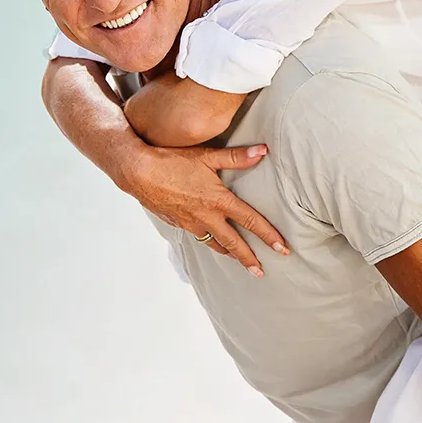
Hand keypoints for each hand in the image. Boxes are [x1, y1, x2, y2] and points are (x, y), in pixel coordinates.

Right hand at [123, 144, 289, 275]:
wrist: (138, 172)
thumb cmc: (171, 160)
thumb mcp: (206, 156)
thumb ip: (237, 157)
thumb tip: (263, 151)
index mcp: (218, 200)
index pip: (250, 221)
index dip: (269, 236)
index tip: (283, 249)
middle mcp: (206, 216)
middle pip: (233, 243)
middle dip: (249, 258)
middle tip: (260, 271)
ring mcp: (190, 223)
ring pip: (213, 243)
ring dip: (228, 253)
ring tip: (237, 260)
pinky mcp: (176, 223)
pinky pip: (197, 236)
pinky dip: (207, 242)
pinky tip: (207, 239)